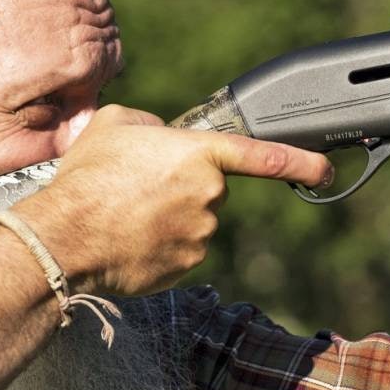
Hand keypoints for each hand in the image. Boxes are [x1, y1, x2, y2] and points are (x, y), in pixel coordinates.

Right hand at [10, 104, 331, 295]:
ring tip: (126, 211)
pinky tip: (129, 236)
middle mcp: (209, 197)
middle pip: (211, 188)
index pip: (265, 157)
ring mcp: (200, 236)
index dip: (302, 162)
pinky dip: (160, 243)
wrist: (65, 238)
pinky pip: (181, 249)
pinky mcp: (185, 266)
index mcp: (200, 154)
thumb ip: (152, 124)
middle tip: (140, 185)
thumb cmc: (88, 179)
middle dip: (185, 185)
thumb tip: (160, 137)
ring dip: (170, 215)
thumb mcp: (115, 123)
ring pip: (195, 220)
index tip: (325, 170)